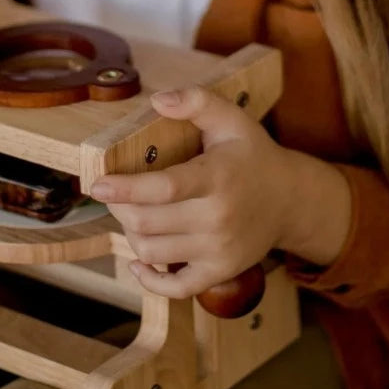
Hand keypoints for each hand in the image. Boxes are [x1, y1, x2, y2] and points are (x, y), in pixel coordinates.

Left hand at [90, 85, 323, 299]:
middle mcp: (218, 218)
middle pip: (148, 222)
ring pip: (152, 252)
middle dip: (119, 208)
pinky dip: (149, 279)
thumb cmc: (252, 156)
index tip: (98, 185)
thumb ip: (197, 101)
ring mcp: (219, 249)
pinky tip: (138, 261)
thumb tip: (158, 100)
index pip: (164, 188)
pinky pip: (176, 288)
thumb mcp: (231, 118)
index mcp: (217, 177)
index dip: (125, 189)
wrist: (291, 200)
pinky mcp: (220, 271)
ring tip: (132, 215)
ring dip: (130, 234)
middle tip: (113, 195)